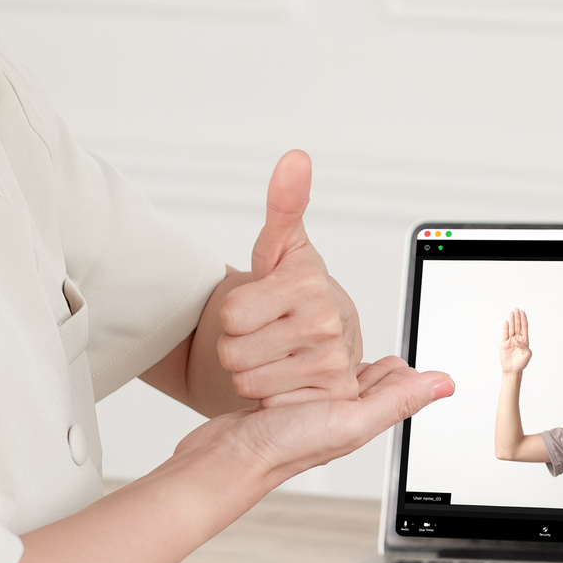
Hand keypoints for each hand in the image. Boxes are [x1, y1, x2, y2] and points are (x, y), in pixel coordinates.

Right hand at [180, 357, 453, 487]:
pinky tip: (304, 364)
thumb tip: (446, 385)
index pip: (393, 392)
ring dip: (344, 367)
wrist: (223, 461)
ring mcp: (306, 413)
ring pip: (333, 384)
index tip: (418, 360)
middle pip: (366, 389)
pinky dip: (310, 370)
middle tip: (394, 354)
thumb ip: (396, 401)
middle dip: (381, 371)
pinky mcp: (277, 407)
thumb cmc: (283, 449)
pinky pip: (302, 383)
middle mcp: (335, 418)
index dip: (408, 376)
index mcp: (358, 420)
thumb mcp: (351, 420)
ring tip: (354, 355)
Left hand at [217, 151, 363, 406]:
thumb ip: (284, 203)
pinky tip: (284, 377)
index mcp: (310, 286)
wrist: (328, 332)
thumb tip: (295, 159)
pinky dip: (267, 395)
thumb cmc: (294, 290)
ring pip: (245, 379)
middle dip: (240, 344)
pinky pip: (264, 402)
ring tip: (274, 353)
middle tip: (264, 331)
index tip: (257, 305)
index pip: (232, 314)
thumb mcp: (281, 247)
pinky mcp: (329, 397)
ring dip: (252, 370)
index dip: (233, 313)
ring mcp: (330, 364)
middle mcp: (326, 325)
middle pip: (234, 351)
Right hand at [499, 308, 532, 374]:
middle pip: (517, 326)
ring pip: (511, 328)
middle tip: (516, 309)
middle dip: (517, 317)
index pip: (524, 328)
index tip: (523, 312)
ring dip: (511, 321)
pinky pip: (504, 334)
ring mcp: (510, 341)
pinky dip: (505, 328)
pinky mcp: (504, 343)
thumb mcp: (527, 354)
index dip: (523, 320)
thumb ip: (524, 346)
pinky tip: (506, 322)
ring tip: (511, 313)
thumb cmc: (522, 363)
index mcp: (524, 340)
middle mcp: (517, 339)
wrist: (512, 370)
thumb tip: (516, 339)